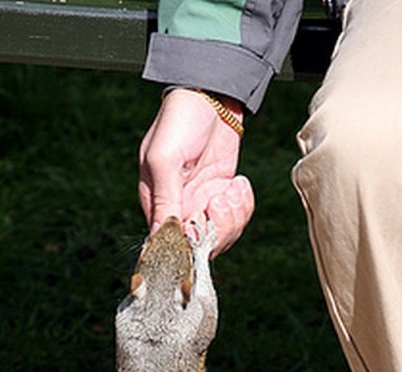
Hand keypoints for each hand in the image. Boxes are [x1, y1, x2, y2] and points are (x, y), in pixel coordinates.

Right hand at [139, 88, 254, 255]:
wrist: (211, 95)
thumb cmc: (179, 121)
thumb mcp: (165, 159)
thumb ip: (165, 200)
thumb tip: (159, 237)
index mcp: (157, 205)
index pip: (170, 244)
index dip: (190, 242)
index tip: (202, 222)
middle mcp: (179, 210)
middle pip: (201, 246)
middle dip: (218, 228)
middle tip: (221, 199)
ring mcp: (202, 204)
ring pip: (222, 237)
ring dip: (234, 217)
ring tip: (232, 188)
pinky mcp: (222, 197)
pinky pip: (236, 219)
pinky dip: (243, 205)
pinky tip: (238, 183)